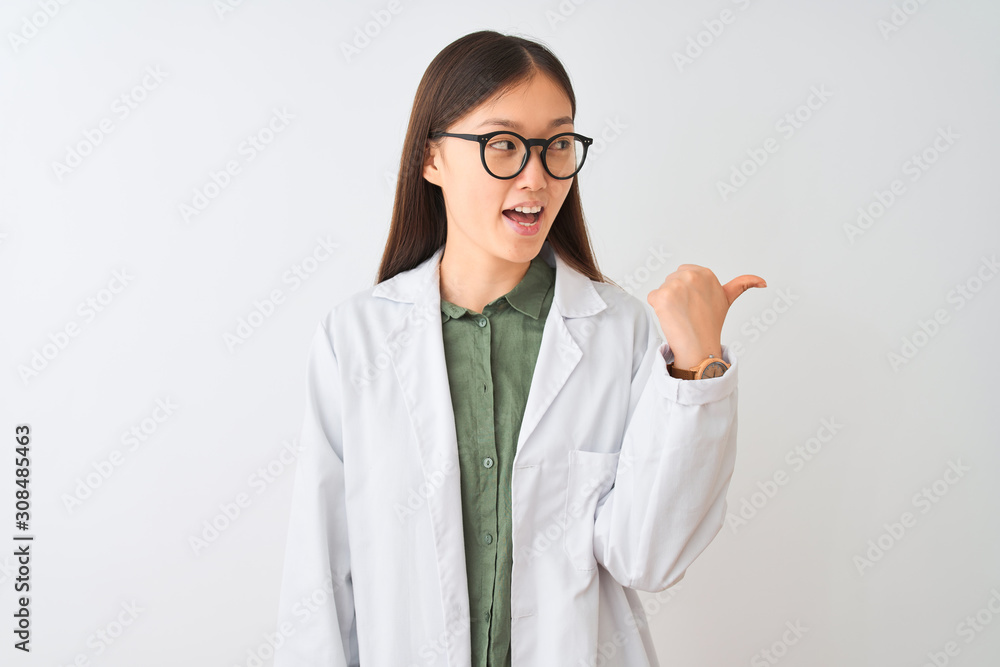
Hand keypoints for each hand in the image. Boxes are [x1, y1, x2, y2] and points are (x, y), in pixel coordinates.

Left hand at [646, 265, 765, 369]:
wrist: (699, 345)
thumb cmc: (711, 323)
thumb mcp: (727, 299)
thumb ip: (743, 284)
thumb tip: (762, 282)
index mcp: (705, 273)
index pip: (684, 273)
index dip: (687, 291)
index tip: (695, 304)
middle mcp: (691, 275)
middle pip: (671, 280)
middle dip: (676, 295)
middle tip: (688, 311)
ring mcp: (676, 285)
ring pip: (662, 289)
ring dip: (667, 302)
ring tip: (681, 315)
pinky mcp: (661, 296)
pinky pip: (652, 297)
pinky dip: (657, 308)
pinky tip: (670, 317)